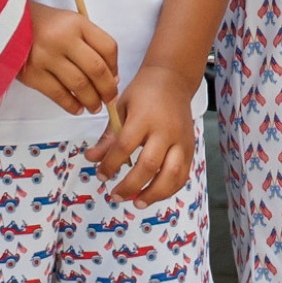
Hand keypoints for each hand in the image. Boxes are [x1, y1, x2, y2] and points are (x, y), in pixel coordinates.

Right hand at [16, 4, 122, 114]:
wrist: (4, 24)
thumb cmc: (42, 25)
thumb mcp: (69, 23)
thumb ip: (90, 44)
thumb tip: (111, 77)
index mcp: (76, 23)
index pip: (108, 47)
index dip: (115, 67)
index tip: (115, 79)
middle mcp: (62, 38)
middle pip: (96, 69)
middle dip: (107, 89)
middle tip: (110, 99)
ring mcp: (45, 56)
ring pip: (79, 85)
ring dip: (91, 100)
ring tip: (95, 107)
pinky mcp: (31, 73)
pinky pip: (58, 94)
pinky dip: (71, 104)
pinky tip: (77, 108)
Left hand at [93, 69, 201, 202]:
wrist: (173, 80)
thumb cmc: (144, 93)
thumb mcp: (120, 108)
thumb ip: (108, 137)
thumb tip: (91, 159)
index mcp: (144, 117)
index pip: (125, 147)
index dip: (110, 165)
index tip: (101, 175)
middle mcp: (165, 130)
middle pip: (149, 164)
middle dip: (131, 185)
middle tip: (115, 196)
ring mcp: (181, 140)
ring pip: (172, 174)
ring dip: (154, 193)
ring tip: (138, 202)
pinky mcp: (190, 147)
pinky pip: (183, 174)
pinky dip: (170, 188)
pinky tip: (155, 194)